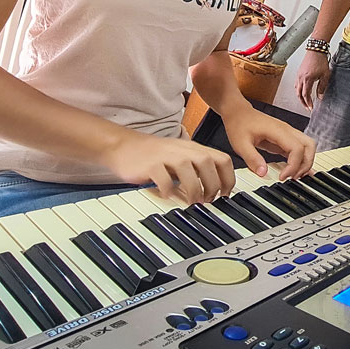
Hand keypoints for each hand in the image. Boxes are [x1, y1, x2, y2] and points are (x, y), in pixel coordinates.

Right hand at [103, 132, 234, 203]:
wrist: (122, 145)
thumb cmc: (152, 155)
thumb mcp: (180, 157)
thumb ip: (196, 170)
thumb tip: (214, 192)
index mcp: (193, 148)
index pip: (222, 159)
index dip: (228, 178)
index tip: (225, 195)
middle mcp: (182, 150)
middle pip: (208, 162)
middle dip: (213, 185)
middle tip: (208, 200)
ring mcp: (165, 156)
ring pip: (188, 169)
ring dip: (194, 189)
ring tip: (192, 202)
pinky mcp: (149, 165)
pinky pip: (164, 179)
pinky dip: (169, 190)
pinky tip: (168, 196)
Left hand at [222, 104, 316, 179]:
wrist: (238, 113)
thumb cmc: (240, 124)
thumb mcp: (240, 144)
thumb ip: (252, 159)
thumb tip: (263, 173)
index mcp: (278, 131)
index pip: (297, 148)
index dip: (293, 166)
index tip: (282, 177)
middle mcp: (287, 131)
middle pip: (309, 146)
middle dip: (305, 164)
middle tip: (293, 177)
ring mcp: (288, 134)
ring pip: (308, 146)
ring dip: (306, 162)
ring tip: (294, 175)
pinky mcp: (285, 139)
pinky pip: (300, 149)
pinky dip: (301, 160)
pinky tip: (295, 170)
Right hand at [295, 50, 332, 109]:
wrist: (316, 49)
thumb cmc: (320, 60)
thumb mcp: (325, 75)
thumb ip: (322, 87)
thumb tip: (320, 97)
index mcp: (307, 79)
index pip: (305, 95)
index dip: (308, 103)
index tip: (311, 108)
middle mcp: (301, 78)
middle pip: (299, 94)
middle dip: (303, 102)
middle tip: (307, 107)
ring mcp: (299, 75)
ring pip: (296, 89)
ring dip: (300, 96)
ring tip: (305, 101)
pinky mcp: (299, 72)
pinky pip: (296, 84)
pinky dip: (298, 90)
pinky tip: (302, 90)